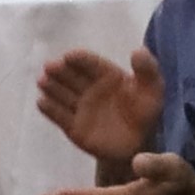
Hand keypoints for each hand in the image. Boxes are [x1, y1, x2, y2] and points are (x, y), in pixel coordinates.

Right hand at [31, 43, 163, 168]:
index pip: (91, 64)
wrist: (137, 145)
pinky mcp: (73, 127)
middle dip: (60, 71)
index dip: (80, 59)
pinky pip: (60, 116)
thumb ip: (147, 70)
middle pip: (72, 77)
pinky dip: (50, 109)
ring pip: (63, 94)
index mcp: (107, 75)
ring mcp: (80, 107)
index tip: (69, 56)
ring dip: (52, 87)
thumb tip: (138, 49)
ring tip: (42, 81)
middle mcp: (90, 89)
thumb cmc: (145, 112)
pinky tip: (41, 102)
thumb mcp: (153, 89)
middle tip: (49, 67)